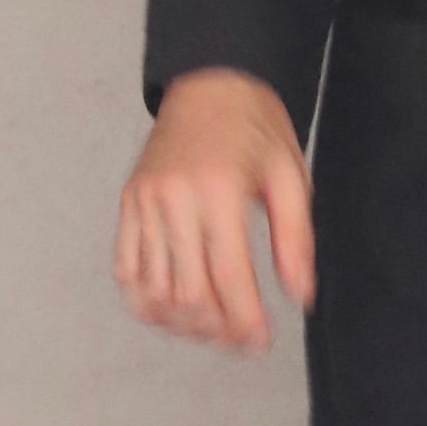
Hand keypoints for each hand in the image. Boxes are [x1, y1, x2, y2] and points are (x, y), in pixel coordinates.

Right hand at [114, 68, 315, 354]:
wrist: (210, 83)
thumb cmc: (256, 127)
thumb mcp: (291, 175)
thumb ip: (296, 238)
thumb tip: (300, 297)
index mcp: (220, 190)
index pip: (228, 277)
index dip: (244, 320)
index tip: (260, 343)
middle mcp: (174, 199)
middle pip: (187, 293)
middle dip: (216, 329)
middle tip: (240, 341)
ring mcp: (144, 203)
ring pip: (153, 290)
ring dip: (182, 324)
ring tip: (213, 330)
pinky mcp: (127, 204)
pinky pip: (126, 270)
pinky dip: (146, 302)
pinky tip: (175, 312)